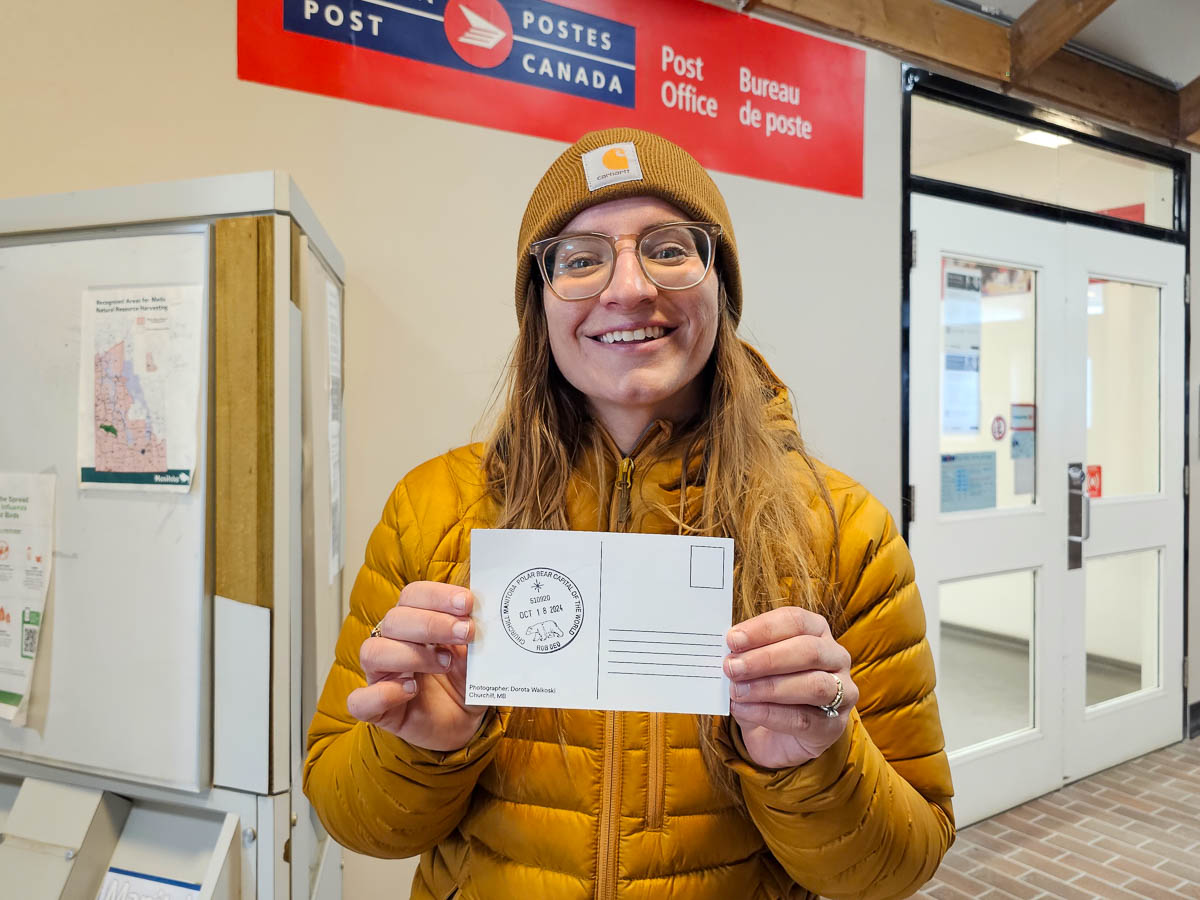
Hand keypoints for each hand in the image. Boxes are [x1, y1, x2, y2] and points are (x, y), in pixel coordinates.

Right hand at [347, 582, 486, 751]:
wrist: (465, 723)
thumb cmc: (465, 681)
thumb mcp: (477, 653)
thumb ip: (475, 634)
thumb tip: (488, 611)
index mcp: (415, 622)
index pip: (412, 596)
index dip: (437, 595)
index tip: (467, 603)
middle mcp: (392, 644)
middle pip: (394, 620)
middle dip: (432, 623)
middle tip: (466, 632)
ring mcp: (381, 677)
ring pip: (373, 652)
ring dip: (413, 654)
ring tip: (446, 664)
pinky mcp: (378, 710)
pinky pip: (361, 700)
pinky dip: (383, 693)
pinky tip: (411, 690)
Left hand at [724, 606, 857, 769]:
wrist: (778, 737)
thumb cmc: (767, 690)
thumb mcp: (753, 668)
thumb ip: (743, 655)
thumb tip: (725, 651)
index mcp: (816, 631)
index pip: (795, 620)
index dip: (763, 629)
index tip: (732, 639)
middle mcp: (836, 658)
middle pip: (808, 650)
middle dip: (766, 658)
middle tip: (731, 667)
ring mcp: (842, 693)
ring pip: (813, 685)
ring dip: (769, 687)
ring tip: (736, 691)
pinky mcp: (833, 726)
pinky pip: (804, 719)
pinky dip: (769, 714)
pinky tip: (743, 710)